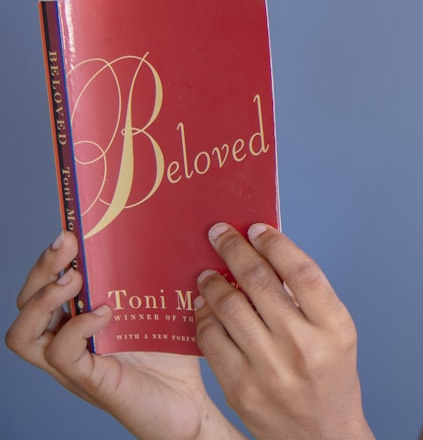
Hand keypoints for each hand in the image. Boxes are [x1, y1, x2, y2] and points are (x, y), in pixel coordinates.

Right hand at [6, 232, 242, 439]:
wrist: (190, 403)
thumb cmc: (173, 354)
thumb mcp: (162, 306)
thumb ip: (155, 276)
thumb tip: (167, 227)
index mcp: (80, 319)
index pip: (46, 285)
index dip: (50, 258)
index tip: (70, 228)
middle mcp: (68, 341)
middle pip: (25, 303)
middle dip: (41, 268)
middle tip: (66, 243)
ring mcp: (73, 364)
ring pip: (24, 334)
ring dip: (43, 300)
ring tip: (73, 280)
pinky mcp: (90, 381)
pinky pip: (61, 355)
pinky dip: (76, 329)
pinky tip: (102, 313)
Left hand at [196, 223, 373, 439]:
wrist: (321, 433)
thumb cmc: (330, 375)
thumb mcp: (336, 332)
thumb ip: (309, 296)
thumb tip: (268, 254)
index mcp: (333, 327)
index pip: (301, 271)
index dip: (275, 244)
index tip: (256, 228)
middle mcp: (303, 346)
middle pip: (261, 283)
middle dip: (234, 250)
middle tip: (219, 233)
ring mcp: (269, 369)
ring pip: (230, 308)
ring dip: (213, 282)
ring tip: (207, 272)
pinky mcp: (241, 388)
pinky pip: (212, 340)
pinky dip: (204, 318)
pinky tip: (204, 307)